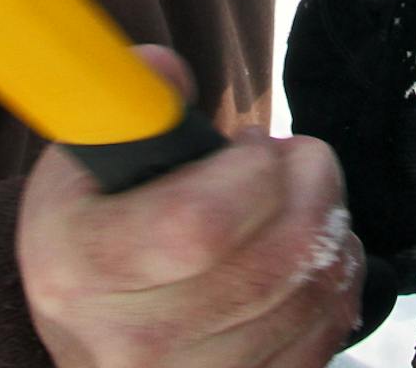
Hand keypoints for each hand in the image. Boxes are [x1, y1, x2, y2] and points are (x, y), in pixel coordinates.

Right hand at [18, 47, 362, 367]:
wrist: (88, 333)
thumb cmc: (94, 228)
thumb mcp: (85, 160)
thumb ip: (126, 103)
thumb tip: (168, 75)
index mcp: (78, 270)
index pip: (198, 226)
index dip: (252, 173)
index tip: (252, 144)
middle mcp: (131, 344)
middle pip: (278, 262)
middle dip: (314, 185)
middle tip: (298, 159)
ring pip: (314, 296)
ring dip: (334, 231)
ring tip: (304, 203)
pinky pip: (329, 334)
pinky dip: (337, 284)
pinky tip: (313, 257)